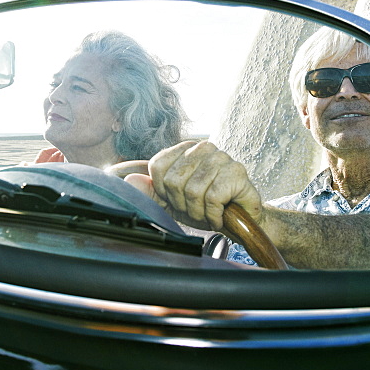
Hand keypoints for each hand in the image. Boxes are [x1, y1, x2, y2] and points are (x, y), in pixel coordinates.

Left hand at [130, 141, 262, 231]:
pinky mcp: (236, 172)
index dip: (164, 192)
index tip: (179, 200)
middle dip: (183, 204)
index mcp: (185, 149)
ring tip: (209, 212)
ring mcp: (221, 157)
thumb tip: (130, 180)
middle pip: (173, 180)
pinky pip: (212, 198)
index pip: (158, 167)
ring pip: (193, 190)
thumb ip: (150, 192)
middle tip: (198, 208)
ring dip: (199, 212)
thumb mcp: (172, 203)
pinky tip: (221, 214)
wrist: (239, 221)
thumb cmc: (205, 207)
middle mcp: (203, 147)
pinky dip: (214, 215)